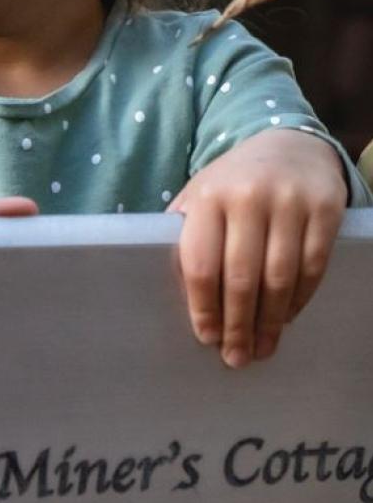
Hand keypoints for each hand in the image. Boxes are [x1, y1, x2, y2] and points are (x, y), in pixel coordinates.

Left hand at [168, 130, 346, 367]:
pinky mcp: (325, 208)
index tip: (206, 337)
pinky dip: (300, 299)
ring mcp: (290, 202)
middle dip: (238, 325)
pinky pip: (313, 266)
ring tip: (263, 347)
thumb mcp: (200, 198)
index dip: (204, 307)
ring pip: (280, 277)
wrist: (287, 144)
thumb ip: (185, 237)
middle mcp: (248, 198)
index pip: (201, 264)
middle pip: (241, 278)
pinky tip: (287, 318)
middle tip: (236, 357)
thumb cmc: (232, 184)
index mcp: (208, 198)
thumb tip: (176, 296)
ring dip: (270, 321)